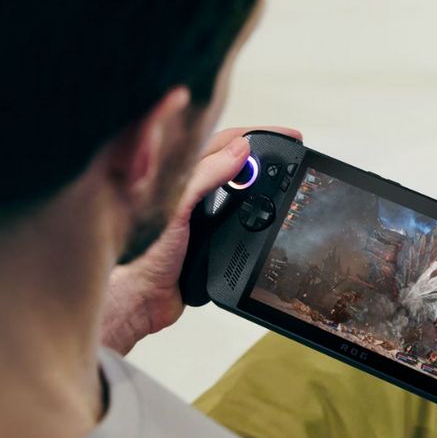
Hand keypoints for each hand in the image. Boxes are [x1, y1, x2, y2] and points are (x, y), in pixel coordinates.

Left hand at [101, 126, 301, 354]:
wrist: (142, 301)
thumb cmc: (142, 258)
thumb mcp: (175, 209)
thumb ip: (203, 176)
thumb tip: (239, 152)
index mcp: (179, 175)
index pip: (224, 142)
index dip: (256, 136)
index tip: (285, 138)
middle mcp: (191, 191)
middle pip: (235, 162)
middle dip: (265, 157)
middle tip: (294, 158)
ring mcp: (201, 215)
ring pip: (240, 191)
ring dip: (263, 186)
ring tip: (287, 181)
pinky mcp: (208, 238)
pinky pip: (239, 221)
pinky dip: (256, 216)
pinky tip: (268, 216)